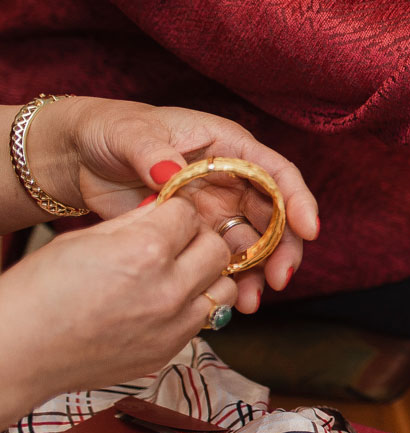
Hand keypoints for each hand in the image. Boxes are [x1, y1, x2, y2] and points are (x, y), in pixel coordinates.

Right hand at [0, 197, 236, 412]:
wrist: (18, 351)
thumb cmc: (37, 294)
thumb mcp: (81, 240)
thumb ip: (132, 223)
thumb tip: (162, 209)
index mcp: (144, 251)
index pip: (188, 214)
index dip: (174, 212)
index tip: (165, 217)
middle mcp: (168, 289)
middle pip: (217, 249)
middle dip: (199, 239)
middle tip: (176, 242)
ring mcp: (172, 325)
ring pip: (223, 289)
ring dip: (207, 276)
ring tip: (177, 274)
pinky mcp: (169, 350)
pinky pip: (203, 320)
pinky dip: (193, 307)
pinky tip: (164, 302)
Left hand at [27, 97, 318, 312]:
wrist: (80, 157)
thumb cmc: (112, 130)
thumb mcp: (129, 134)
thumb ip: (151, 152)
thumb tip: (171, 173)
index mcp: (229, 148)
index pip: (277, 173)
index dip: (297, 201)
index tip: (307, 230)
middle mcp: (232, 180)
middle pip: (275, 216)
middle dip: (283, 249)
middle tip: (279, 279)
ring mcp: (217, 209)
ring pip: (254, 244)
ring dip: (260, 272)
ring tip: (251, 301)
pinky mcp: (197, 234)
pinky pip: (223, 260)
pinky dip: (231, 281)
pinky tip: (229, 301)